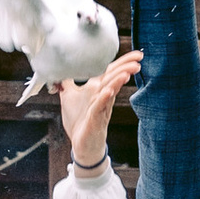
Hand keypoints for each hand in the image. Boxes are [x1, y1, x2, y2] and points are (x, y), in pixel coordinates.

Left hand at [60, 48, 139, 170]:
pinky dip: (104, 98)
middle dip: (126, 66)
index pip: (109, 71)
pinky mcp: (95, 119)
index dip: (121, 61)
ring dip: (118, 80)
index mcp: (95, 88)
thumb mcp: (69, 96)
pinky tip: (109, 91)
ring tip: (129, 71)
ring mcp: (100, 107)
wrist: (81, 144)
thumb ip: (66, 82)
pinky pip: (100, 107)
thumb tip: (61, 68)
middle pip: (114, 77)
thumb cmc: (79, 121)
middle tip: (139, 58)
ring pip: (110, 90)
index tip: (135, 54)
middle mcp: (100, 96)